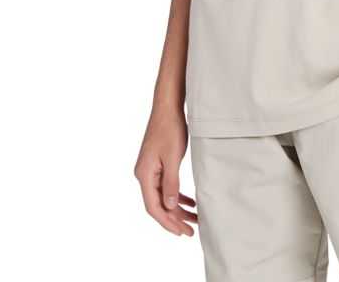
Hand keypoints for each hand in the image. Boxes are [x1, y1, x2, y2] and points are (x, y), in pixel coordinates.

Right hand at [134, 106, 198, 236]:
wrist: (167, 106)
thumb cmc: (170, 129)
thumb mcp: (173, 157)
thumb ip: (171, 183)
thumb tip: (170, 206)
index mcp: (144, 174)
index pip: (153, 207)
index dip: (167, 222)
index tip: (181, 232)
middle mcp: (144, 174)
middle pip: (158, 204)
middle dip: (174, 219)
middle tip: (191, 231)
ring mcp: (150, 169)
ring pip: (163, 196)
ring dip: (177, 208)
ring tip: (194, 219)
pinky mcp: (157, 164)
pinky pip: (166, 186)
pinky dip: (177, 195)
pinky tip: (190, 202)